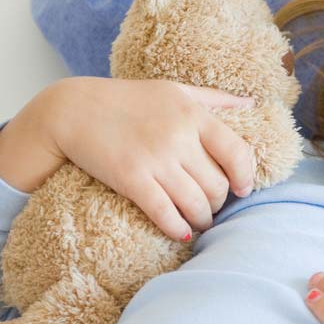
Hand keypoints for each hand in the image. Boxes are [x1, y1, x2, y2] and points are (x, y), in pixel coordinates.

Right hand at [47, 76, 255, 240]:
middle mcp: (178, 137)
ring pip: (196, 204)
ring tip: (199, 222)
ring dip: (202, 220)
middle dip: (220, 203)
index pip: (237, 152)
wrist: (71, 109)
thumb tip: (252, 105)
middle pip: (218, 185)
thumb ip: (215, 98)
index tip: (243, 188)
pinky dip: (178, 228)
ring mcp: (155, 159)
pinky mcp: (131, 179)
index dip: (245, 176)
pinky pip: (165, 214)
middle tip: (213, 207)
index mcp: (193, 114)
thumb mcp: (174, 90)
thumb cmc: (127, 99)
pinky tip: (181, 232)